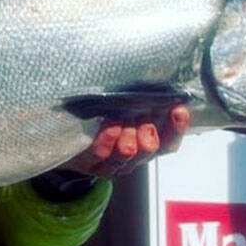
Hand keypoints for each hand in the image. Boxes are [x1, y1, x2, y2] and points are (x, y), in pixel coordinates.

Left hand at [61, 105, 189, 178]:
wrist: (66, 142)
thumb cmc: (101, 121)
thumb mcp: (126, 111)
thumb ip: (143, 102)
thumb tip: (160, 81)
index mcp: (147, 145)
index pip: (170, 141)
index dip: (177, 127)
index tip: (178, 109)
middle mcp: (132, 158)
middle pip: (151, 148)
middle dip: (148, 131)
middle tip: (143, 117)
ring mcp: (112, 164)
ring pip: (128, 153)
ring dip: (128, 135)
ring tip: (122, 121)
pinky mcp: (90, 164)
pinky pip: (102, 155)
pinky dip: (107, 140)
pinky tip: (110, 126)